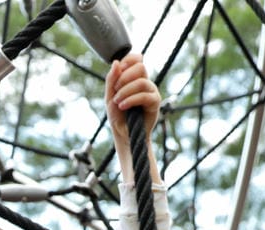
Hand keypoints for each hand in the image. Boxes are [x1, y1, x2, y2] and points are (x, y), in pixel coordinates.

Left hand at [105, 54, 161, 182]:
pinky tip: (123, 106)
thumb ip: (111, 80)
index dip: (128, 59)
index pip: (136, 59)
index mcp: (134, 78)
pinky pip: (145, 95)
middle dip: (125, 76)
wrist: (124, 135)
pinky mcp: (155, 103)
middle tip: (116, 90)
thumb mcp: (110, 97)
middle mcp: (144, 82)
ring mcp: (151, 91)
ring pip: (141, 81)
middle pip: (140, 66)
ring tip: (118, 102)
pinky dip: (131, 99)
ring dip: (126, 90)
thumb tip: (116, 62)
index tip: (119, 69)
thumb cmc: (118, 116)